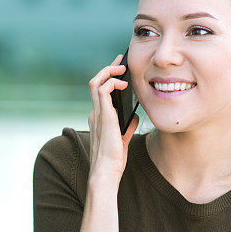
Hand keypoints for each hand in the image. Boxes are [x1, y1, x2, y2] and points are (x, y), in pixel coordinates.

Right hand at [87, 54, 139, 182]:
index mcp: (98, 118)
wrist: (106, 171)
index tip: (119, 69)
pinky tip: (123, 84)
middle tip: (121, 61)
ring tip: (122, 68)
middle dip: (108, 68)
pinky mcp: (103, 115)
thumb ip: (127, 127)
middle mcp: (94, 113)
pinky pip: (103, 90)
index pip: (100, 91)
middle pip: (96, 82)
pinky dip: (112, 82)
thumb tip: (136, 116)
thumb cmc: (113, 160)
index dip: (108, 77)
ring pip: (96, 82)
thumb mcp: (122, 139)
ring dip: (109, 71)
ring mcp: (96, 113)